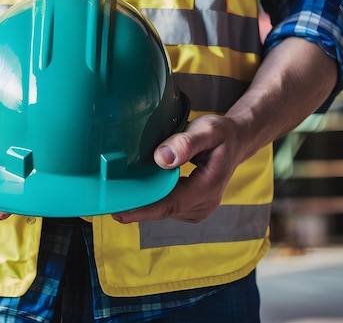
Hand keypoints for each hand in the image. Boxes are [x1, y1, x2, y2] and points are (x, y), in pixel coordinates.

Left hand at [112, 114, 242, 223]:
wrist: (236, 141)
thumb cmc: (222, 133)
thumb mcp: (208, 130)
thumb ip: (186, 143)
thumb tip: (162, 159)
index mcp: (208, 187)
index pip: (170, 204)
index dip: (143, 210)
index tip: (119, 212)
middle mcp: (204, 204)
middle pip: (164, 210)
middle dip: (136, 208)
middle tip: (106, 202)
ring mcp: (198, 208)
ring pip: (164, 210)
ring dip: (143, 204)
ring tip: (118, 194)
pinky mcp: (191, 207)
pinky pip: (167, 206)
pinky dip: (152, 200)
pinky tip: (138, 190)